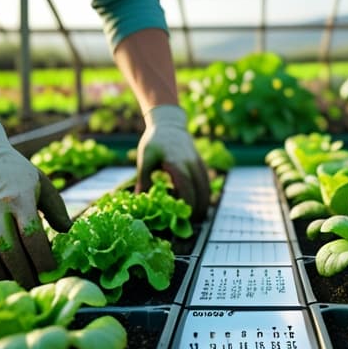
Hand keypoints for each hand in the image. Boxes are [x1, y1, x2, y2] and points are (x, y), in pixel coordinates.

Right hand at [0, 120, 71, 287]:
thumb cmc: (18, 172)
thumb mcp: (42, 184)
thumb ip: (57, 209)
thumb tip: (68, 233)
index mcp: (20, 198)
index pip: (31, 235)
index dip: (42, 258)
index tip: (53, 272)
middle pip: (9, 250)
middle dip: (25, 273)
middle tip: (38, 287)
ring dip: (6, 274)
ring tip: (21, 286)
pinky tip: (3, 275)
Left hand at [137, 105, 209, 220]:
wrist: (169, 123)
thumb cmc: (154, 141)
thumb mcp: (145, 159)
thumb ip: (145, 180)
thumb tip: (141, 200)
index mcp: (177, 163)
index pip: (186, 188)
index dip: (185, 206)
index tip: (181, 219)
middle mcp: (191, 164)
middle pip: (200, 192)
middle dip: (196, 210)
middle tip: (188, 224)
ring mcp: (198, 163)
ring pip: (206, 189)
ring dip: (202, 205)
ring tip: (194, 218)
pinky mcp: (201, 164)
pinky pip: (206, 183)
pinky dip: (204, 195)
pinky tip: (197, 205)